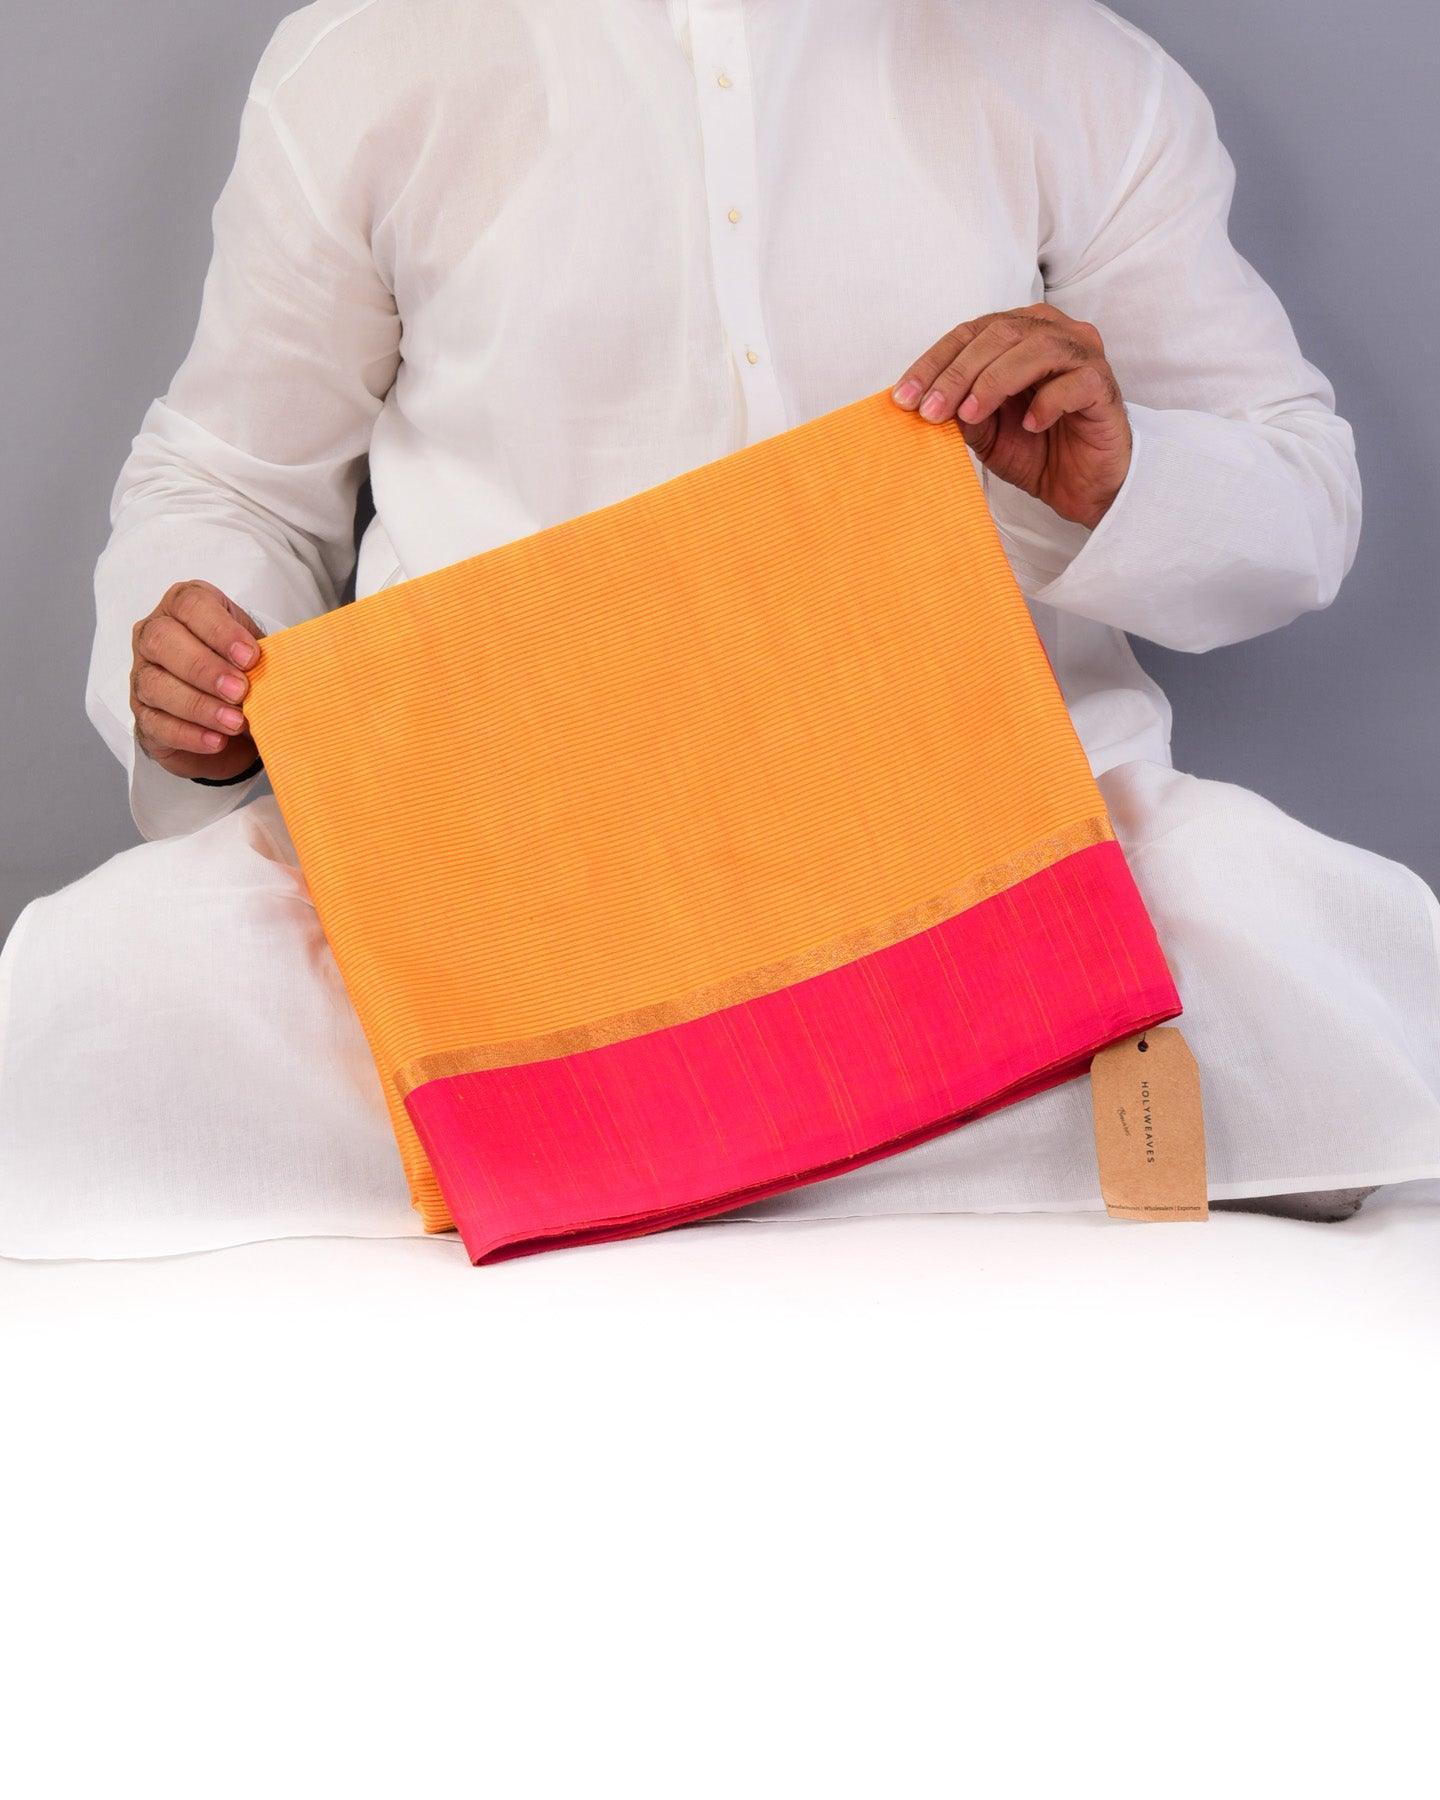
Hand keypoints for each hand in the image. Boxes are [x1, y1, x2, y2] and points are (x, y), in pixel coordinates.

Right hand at [130, 580, 262, 780]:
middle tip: (240, 691)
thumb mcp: (254, 656)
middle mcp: (155, 636)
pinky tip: (216, 740)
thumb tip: (284, 670)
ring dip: (199, 705)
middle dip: (204, 667)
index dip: (219, 630)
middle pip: (162, 640)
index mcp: (184, 609)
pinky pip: (156, 723)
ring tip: (234, 722)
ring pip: (156, 684)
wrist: (227, 720)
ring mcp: (142, 675)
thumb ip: (261, 657)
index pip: (190, 605)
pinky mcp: (143, 715)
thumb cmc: (238, 672)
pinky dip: (188, 734)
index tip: (250, 656)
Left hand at [892, 304, 1131, 529]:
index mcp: (1019, 334)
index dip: (934, 363)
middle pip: (999, 334)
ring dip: (995, 381)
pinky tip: (1030, 426)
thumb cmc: (1036, 449)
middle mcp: (1052, 333)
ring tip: (971, 414)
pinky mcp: (1102, 385)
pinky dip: (1046, 403)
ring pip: (1035, 348)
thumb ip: (962, 411)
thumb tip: (928, 402)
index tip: (904, 397)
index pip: (969, 334)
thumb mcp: (985, 433)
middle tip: (932, 411)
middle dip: (958, 373)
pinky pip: (1073, 382)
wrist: (1081, 487)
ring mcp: (1082, 355)